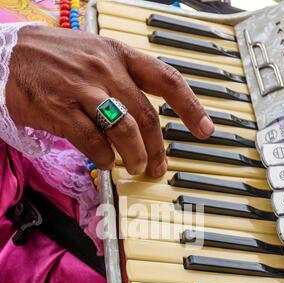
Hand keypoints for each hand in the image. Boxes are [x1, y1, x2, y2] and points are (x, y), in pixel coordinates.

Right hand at [6, 25, 213, 176]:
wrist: (14, 54)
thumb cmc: (61, 59)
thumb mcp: (99, 56)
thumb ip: (125, 83)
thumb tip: (146, 123)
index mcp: (121, 56)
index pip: (167, 80)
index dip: (191, 107)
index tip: (205, 129)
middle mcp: (106, 70)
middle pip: (147, 117)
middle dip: (158, 149)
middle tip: (159, 166)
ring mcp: (84, 89)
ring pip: (125, 130)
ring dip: (136, 156)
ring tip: (136, 167)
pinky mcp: (63, 109)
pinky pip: (94, 141)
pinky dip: (104, 157)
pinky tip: (106, 161)